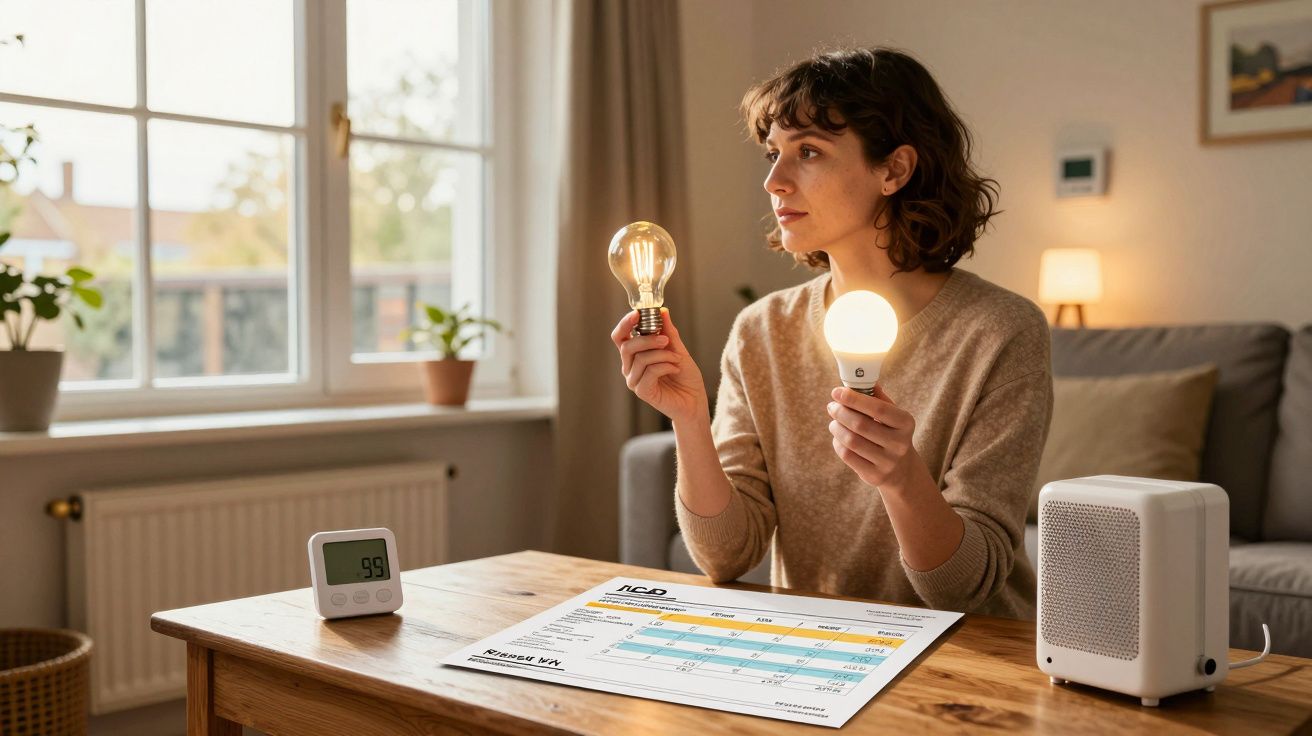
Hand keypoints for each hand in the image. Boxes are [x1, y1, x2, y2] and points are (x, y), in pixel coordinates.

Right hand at [611, 308, 708, 424]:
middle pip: (627, 346)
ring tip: (677, 358)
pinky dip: (665, 366)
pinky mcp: (642, 391)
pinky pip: (649, 372)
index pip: (620, 337)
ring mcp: (634, 380)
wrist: (695, 400)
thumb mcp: (678, 349)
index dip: (625, 324)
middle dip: (647, 339)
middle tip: (666, 340)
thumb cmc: (685, 376)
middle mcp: (630, 367)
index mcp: (635, 355)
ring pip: (640, 358)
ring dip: (662, 354)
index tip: (637, 313)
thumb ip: (668, 332)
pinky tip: (675, 369)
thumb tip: (663, 311)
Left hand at [827, 384, 919, 489]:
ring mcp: (888, 462)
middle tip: (831, 406)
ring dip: (836, 427)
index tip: (836, 392)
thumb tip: (859, 381)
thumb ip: (877, 398)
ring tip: (834, 422)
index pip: (878, 408)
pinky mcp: (874, 476)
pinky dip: (838, 443)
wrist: (901, 470)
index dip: (854, 399)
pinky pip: (847, 456)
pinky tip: (839, 437)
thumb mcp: (892, 415)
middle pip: (860, 425)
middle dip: (840, 412)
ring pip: (851, 441)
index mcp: (906, 423)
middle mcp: (900, 444)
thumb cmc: (891, 433)